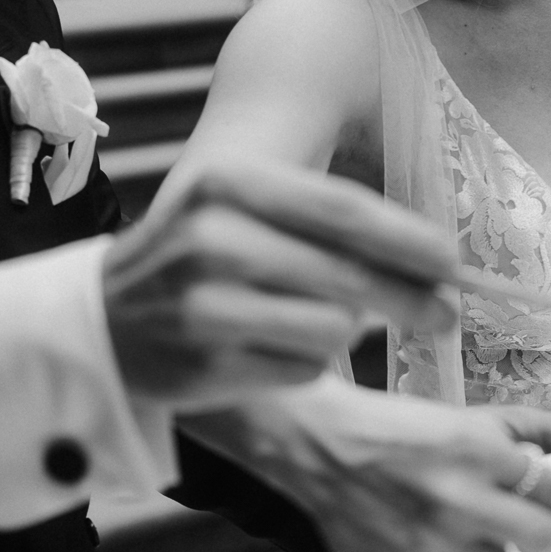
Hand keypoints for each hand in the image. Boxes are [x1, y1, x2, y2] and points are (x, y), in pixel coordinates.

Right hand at [102, 160, 458, 410]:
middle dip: (411, 298)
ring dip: (350, 333)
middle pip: (349, 274)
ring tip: (331, 325)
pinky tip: (277, 351)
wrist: (98, 323)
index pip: (343, 210)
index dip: (409, 239)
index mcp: (227, 183)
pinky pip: (304, 368)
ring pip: (334, 327)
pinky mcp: (208, 363)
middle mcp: (211, 237)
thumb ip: (324, 224)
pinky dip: (309, 363)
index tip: (452, 262)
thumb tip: (432, 259)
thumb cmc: (193, 261)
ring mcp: (206, 304)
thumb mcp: (242, 213)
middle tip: (445, 313)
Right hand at [180, 381, 550, 551]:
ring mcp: (423, 542)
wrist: (313, 444)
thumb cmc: (402, 428)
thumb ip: (547, 431)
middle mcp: (453, 500)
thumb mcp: (476, 416)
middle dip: (542, 532)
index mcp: (475, 451)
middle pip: (540, 542)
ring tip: (461, 522)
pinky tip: (428, 534)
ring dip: (490, 550)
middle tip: (522, 517)